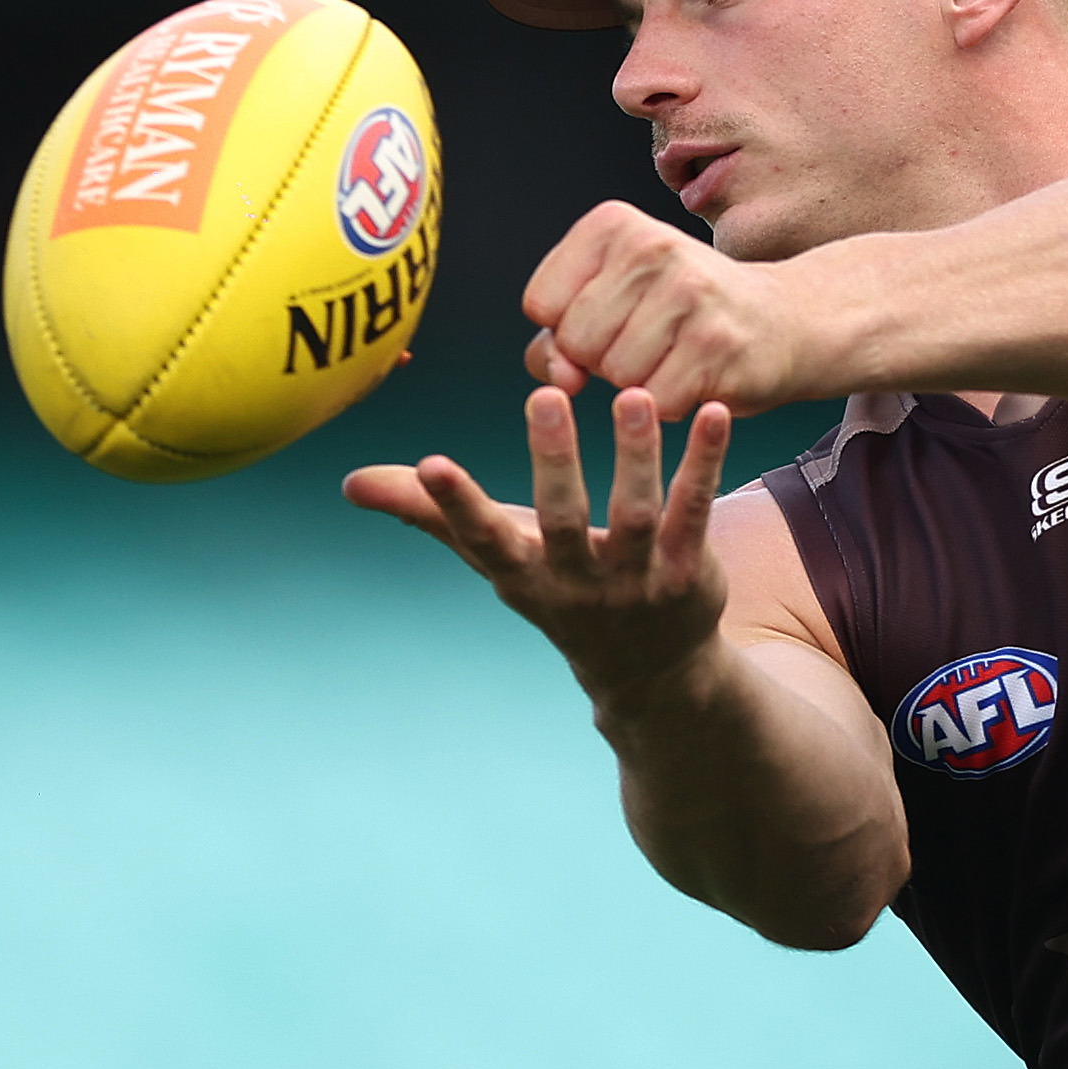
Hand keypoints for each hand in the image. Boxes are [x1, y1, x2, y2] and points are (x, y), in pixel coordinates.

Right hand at [343, 385, 732, 700]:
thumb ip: (430, 515)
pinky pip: (696, 510)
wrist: (650, 673)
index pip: (483, 539)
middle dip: (553, 461)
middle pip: (563, 519)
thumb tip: (352, 484)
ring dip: (634, 455)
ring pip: (636, 513)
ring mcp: (637, 581)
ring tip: (633, 395)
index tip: (430, 463)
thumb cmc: (559, 591)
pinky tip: (715, 413)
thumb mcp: (497, 559)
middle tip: (544, 397)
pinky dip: (704, 463)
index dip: (455, 505)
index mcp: (524, 575)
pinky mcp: (690, 572)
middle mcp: (578, 582)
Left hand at [522, 202, 807, 417]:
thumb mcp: (613, 302)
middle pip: (576, 342)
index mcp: (612, 224)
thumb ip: (558, 339)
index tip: (616, 316)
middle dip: (604, 360)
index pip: (540, 303)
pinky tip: (699, 375)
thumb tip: (563, 378)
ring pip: (616, 375)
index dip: (570, 330)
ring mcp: (688, 292)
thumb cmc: (685, 315)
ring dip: (641, 384)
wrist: (785, 321)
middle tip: (653, 339)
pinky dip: (673, 403)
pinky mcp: (717, 343)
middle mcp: (651, 246)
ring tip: (677, 355)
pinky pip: (657, 401)